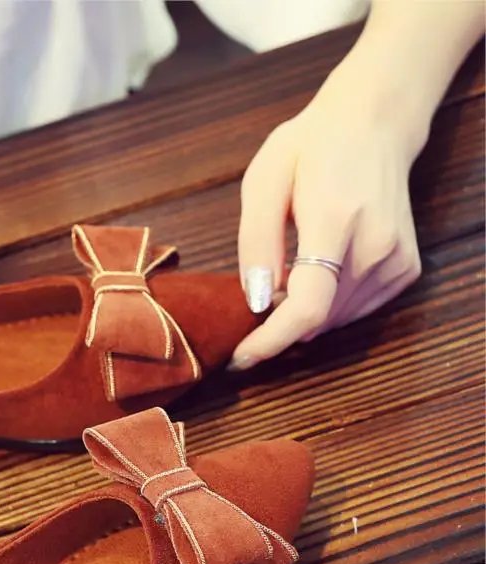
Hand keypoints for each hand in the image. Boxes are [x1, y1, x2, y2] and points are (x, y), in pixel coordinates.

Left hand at [230, 75, 423, 370]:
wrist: (374, 125)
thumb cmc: (310, 149)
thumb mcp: (263, 181)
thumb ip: (256, 242)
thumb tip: (257, 300)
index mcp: (336, 219)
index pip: (308, 305)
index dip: (271, 340)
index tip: (240, 357)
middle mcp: (376, 245)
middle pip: (317, 320)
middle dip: (278, 323)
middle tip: (260, 292)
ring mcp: (396, 259)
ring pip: (333, 321)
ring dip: (302, 313)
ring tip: (291, 270)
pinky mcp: (405, 269)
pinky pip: (353, 311)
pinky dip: (327, 306)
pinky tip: (319, 271)